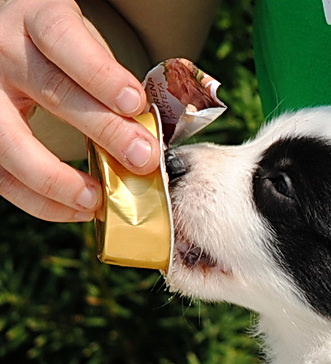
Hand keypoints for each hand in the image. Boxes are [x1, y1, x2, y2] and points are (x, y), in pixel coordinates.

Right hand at [0, 0, 158, 221]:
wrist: (10, 45)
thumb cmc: (62, 54)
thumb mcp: (85, 47)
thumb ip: (113, 86)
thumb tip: (147, 143)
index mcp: (35, 18)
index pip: (63, 39)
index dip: (100, 72)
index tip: (134, 102)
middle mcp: (2, 50)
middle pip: (49, 89)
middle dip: (101, 128)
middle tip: (142, 158)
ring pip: (10, 141)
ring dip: (57, 179)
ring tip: (98, 200)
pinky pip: (3, 175)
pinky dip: (42, 200)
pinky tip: (79, 208)